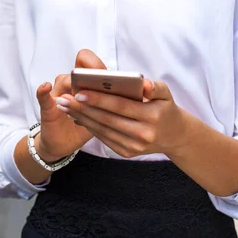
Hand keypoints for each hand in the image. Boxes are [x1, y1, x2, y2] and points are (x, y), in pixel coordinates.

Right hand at [35, 49, 107, 161]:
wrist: (65, 142)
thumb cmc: (90, 122)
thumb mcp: (104, 112)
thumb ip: (114, 101)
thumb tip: (135, 94)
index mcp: (87, 80)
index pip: (89, 61)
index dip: (97, 64)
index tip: (110, 76)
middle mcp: (72, 82)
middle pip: (78, 68)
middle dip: (88, 73)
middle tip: (96, 81)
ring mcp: (59, 92)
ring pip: (64, 80)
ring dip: (72, 86)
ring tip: (79, 94)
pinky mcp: (48, 106)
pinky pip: (43, 96)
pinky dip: (43, 91)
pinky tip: (45, 87)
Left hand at [55, 79, 188, 158]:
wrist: (173, 135)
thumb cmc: (165, 108)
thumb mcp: (165, 93)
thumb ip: (155, 87)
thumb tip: (143, 84)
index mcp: (151, 116)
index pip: (120, 106)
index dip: (99, 100)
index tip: (79, 92)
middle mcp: (142, 134)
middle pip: (107, 119)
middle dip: (83, 109)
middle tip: (63, 99)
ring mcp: (133, 146)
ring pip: (102, 130)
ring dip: (81, 118)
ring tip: (65, 106)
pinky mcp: (126, 153)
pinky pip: (104, 138)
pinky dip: (89, 127)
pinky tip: (77, 117)